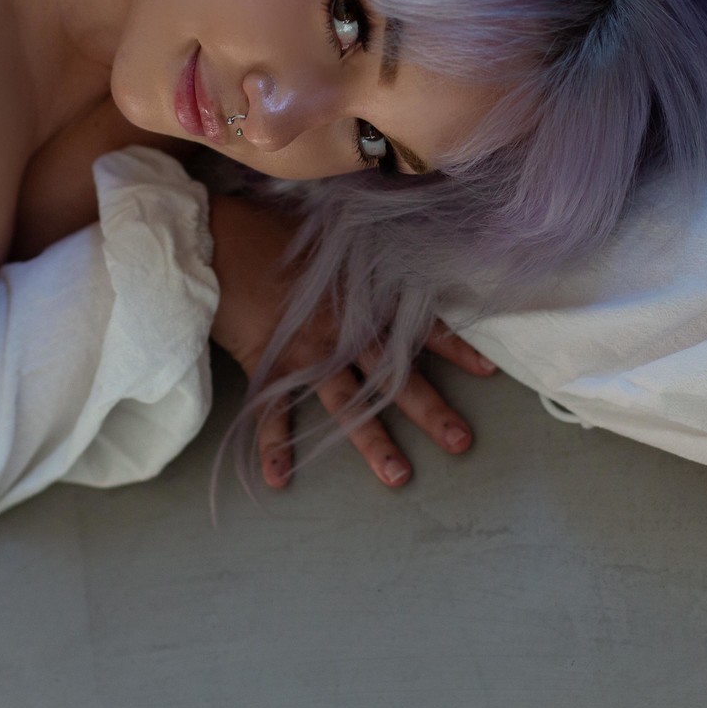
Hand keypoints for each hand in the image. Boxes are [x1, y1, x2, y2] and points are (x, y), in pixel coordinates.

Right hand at [206, 192, 497, 488]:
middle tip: (461, 443)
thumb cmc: (274, 228)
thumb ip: (365, 252)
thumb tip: (398, 242)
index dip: (455, 348)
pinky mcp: (267, 365)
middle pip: (394, 377)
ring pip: (346, 405)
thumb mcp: (332, 233)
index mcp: (364, 298)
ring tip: (398, 477)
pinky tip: (279, 479)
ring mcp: (306, 353)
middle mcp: (343, 330)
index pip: (420, 325)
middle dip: (430, 411)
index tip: (488, 372)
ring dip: (372, 443)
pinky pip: (272, 413)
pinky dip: (273, 445)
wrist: (218, 239)